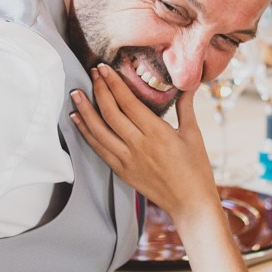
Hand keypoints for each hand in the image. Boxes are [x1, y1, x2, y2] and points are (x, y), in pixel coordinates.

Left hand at [71, 64, 221, 231]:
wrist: (190, 204)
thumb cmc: (196, 169)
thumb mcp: (194, 135)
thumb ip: (186, 107)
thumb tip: (188, 83)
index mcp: (158, 133)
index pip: (129, 103)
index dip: (114, 84)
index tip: (104, 68)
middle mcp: (139, 146)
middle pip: (111, 113)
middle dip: (99, 90)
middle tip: (92, 73)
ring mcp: (128, 160)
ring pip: (99, 131)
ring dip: (85, 111)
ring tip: (76, 94)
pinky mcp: (122, 171)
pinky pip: (99, 149)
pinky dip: (86, 133)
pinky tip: (78, 120)